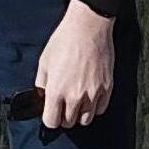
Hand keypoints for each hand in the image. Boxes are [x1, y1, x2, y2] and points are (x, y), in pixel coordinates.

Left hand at [34, 0, 116, 130]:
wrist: (88, 26)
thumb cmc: (64, 40)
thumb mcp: (44, 61)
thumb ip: (41, 83)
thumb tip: (42, 95)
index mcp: (56, 90)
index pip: (51, 122)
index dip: (50, 118)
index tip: (51, 111)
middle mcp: (75, 96)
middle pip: (69, 122)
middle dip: (64, 116)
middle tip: (64, 104)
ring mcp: (93, 94)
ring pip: (86, 120)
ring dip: (80, 114)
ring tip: (77, 102)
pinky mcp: (106, 88)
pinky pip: (100, 109)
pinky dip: (94, 107)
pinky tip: (90, 96)